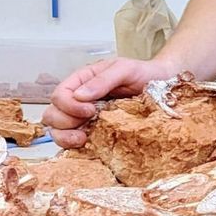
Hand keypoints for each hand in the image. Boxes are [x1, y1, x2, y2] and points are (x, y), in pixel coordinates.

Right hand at [43, 56, 176, 148]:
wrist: (163, 85)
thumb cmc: (143, 74)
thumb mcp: (124, 69)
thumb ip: (102, 80)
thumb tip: (79, 96)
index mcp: (81, 82)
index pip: (59, 95)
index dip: (68, 105)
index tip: (90, 109)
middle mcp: (78, 101)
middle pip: (52, 114)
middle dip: (64, 122)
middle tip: (87, 123)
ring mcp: (84, 119)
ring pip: (57, 131)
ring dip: (65, 137)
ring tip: (83, 139)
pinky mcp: (94, 133)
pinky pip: (73, 143)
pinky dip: (74, 146)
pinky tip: (88, 145)